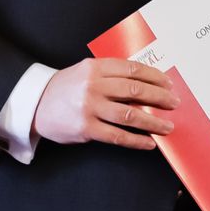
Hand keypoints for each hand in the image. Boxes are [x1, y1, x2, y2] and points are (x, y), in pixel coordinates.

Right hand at [31, 58, 179, 149]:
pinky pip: (117, 136)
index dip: (156, 77)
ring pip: (129, 114)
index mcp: (96, 68)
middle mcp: (94, 85)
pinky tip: (149, 142)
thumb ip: (112, 75)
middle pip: (136, 90)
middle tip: (174, 104)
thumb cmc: (67, 88)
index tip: (170, 85)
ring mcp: (89, 107)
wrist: (35, 104)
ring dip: (153, 121)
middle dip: (160, 98)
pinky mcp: (86, 128)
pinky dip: (136, 140)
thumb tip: (148, 85)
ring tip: (167, 126)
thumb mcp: (87, 72)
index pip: (134, 69)